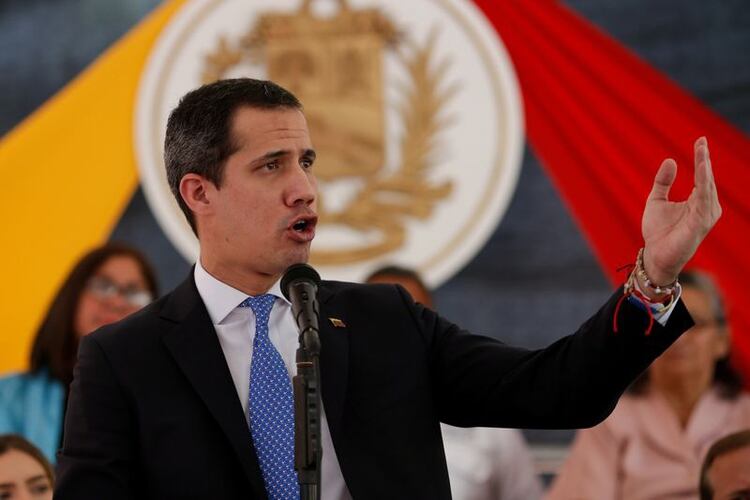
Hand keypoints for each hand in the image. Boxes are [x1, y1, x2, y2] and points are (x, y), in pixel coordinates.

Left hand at [640, 137, 720, 290]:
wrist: (654, 255)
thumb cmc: (657, 231)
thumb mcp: (656, 200)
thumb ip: (663, 181)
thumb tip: (670, 160)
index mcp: (698, 201)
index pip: (703, 175)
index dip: (702, 158)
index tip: (700, 140)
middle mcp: (706, 207)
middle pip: (708, 178)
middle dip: (705, 160)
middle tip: (701, 142)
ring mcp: (705, 216)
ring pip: (708, 187)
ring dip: (705, 169)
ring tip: (702, 152)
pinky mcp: (700, 224)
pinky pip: (703, 200)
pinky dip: (703, 185)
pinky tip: (701, 171)